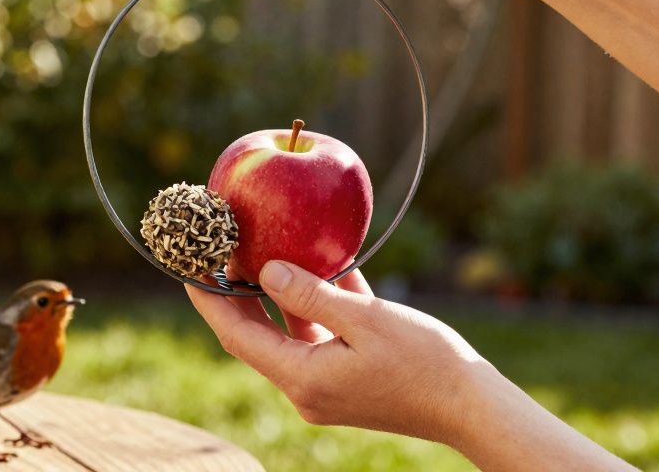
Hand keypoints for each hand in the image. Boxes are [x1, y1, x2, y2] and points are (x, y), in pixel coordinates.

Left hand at [186, 261, 489, 443]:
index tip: (187, 268)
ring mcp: (326, 385)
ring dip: (274, 297)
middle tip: (216, 254)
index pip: (236, 336)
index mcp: (303, 377)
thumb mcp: (365, 319)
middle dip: (234, 296)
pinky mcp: (347, 378)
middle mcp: (306, 387)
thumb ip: (312, 294)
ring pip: (287, 334)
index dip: (208, 301)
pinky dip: (311, 307)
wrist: (471, 406)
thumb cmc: (425, 362)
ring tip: (258, 252)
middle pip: (255, 336)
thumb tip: (267, 270)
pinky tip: (316, 267)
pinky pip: (318, 337)